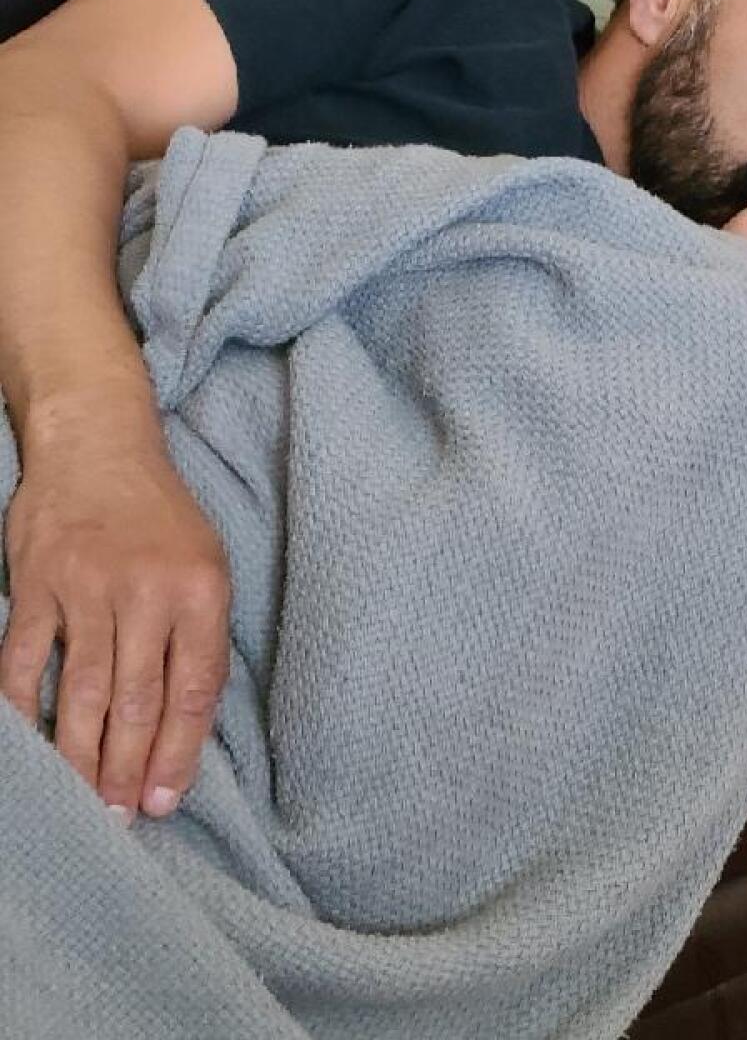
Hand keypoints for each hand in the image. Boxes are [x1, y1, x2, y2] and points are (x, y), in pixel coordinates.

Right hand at [0, 414, 229, 820]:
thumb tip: (189, 724)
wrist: (98, 444)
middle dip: (130, 770)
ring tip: (85, 802)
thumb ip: (200, 635)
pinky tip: (31, 750)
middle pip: (138, 702)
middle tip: (122, 818)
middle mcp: (145, 591)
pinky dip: (25, 712)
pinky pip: (25, 664)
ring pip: (84, 693)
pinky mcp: (35, 586)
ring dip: (83, 758)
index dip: (180, 753)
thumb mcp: (206, 562)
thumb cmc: (160, 514)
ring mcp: (85, 588)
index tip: (168, 799)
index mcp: (200, 588)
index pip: (194, 689)